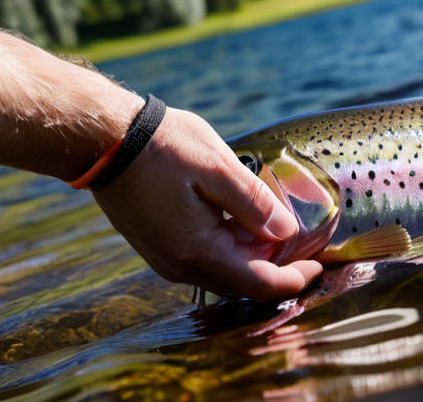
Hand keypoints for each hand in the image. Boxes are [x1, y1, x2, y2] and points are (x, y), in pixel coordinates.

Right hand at [92, 108, 323, 300]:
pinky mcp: (157, 245)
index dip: (294, 278)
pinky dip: (229, 246)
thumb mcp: (218, 167)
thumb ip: (255, 205)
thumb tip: (286, 233)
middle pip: (241, 281)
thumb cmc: (162, 147)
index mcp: (198, 251)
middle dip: (275, 264)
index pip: (258, 283)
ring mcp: (165, 258)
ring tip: (272, 221)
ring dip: (251, 253)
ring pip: (222, 269)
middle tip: (300, 237)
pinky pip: (203, 258)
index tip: (319, 262)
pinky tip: (238, 219)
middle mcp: (180, 266)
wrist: (103, 140)